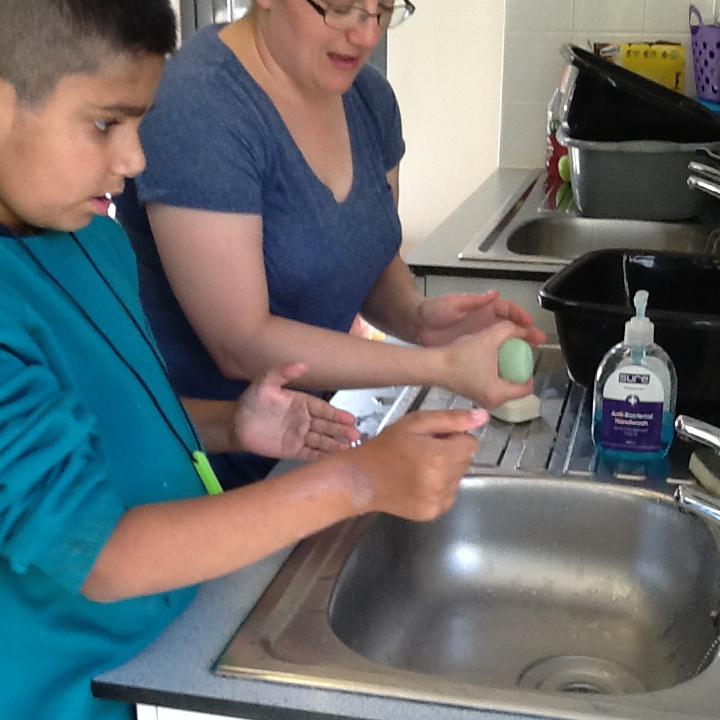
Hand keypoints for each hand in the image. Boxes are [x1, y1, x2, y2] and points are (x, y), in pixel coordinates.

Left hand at [232, 363, 359, 459]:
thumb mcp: (265, 382)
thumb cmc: (251, 401)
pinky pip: (310, 453)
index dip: (337, 415)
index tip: (350, 418)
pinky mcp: (293, 450)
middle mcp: (304, 420)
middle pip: (326, 426)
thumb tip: (302, 364)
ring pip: (321, 440)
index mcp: (302, 403)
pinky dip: (322, 456)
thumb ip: (283, 372)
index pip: (323, 409)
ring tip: (349, 447)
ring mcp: (299, 436)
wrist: (236, 424)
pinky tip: (334, 457)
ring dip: (335, 444)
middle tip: (355, 435)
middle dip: (341, 431)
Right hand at [347, 409, 487, 520]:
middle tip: (423, 450)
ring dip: (445, 470)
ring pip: (458, 477)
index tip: (434, 438)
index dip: (453, 437)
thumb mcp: (415, 423)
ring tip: (418, 466)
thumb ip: (451, 419)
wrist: (361, 479)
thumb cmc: (385, 448)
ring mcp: (438, 500)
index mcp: (439, 457)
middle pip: (465, 460)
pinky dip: (439, 486)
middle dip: (449, 453)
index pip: (470, 443)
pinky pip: (450, 494)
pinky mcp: (433, 512)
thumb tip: (482, 417)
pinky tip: (418, 480)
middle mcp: (441, 482)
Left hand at [416, 291, 545, 347]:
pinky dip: (503, 356)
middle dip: (525, 332)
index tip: (530, 323)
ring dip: (518, 345)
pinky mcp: (472, 346)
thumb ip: (473, 300)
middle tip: (539, 341)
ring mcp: (479, 334)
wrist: (416, 326)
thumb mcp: (454, 304)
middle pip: (511, 325)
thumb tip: (494, 294)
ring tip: (531, 354)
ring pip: (504, 339)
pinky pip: (492, 351)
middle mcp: (483, 320)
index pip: (507, 309)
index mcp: (482, 307)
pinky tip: (509, 364)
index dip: (520, 315)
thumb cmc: (433, 311)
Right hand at [439, 321, 535, 408]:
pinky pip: (493, 385)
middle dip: (518, 369)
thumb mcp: (488, 339)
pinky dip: (495, 374)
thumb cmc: (457, 357)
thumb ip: (509, 330)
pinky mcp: (474, 394)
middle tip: (515, 354)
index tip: (526, 357)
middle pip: (516, 386)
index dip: (530, 370)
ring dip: (506, 371)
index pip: (527, 387)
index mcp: (499, 394)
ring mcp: (482, 400)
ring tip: (503, 355)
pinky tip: (490, 360)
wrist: (434, 364)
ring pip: (504, 385)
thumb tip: (521, 328)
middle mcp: (492, 402)